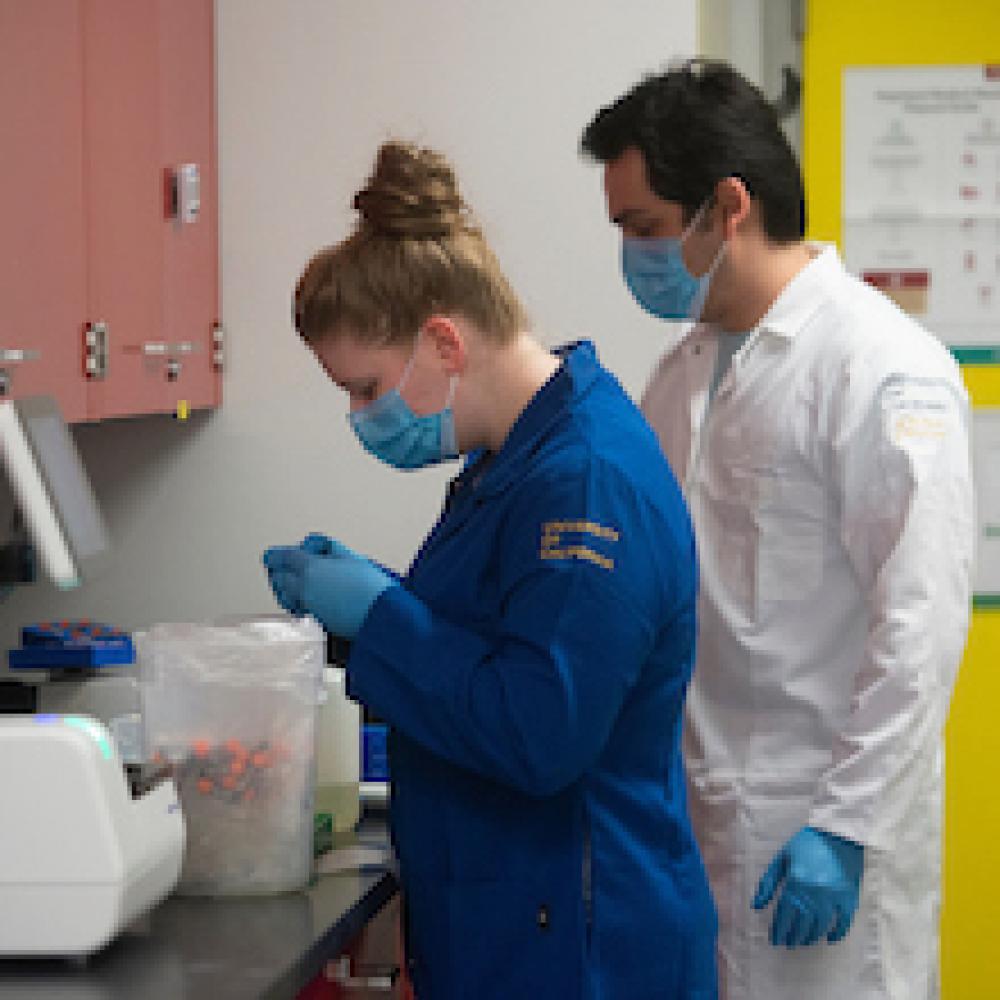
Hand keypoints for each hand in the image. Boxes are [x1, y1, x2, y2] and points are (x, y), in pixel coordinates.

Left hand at [261, 537, 394, 638]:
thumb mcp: (351, 557)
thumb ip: (330, 548)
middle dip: (278, 570)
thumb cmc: (370, 587)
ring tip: (287, 581)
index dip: (277, 555)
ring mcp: (307, 606)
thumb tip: (316, 545)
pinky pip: (295, 607)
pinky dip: (293, 601)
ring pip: (284, 594)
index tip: (271, 554)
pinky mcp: (314, 620)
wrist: (379, 616)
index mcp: (310, 568)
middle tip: (279, 565)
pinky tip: (301, 599)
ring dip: (283, 586)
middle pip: (279, 577)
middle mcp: (303, 588)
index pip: (284, 558)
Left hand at [752, 826, 863, 947]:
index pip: (784, 912)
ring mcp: (833, 897)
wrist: (838, 832)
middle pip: (801, 922)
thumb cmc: (806, 843)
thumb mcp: (782, 858)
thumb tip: (756, 905)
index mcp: (796, 881)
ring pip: (820, 925)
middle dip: (792, 935)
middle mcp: (814, 893)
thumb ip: (768, 882)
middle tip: (785, 944)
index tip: (773, 939)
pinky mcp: (849, 899)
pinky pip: (843, 923)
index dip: (778, 928)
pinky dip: (836, 933)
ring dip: (809, 937)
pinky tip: (827, 939)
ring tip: (801, 943)